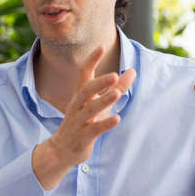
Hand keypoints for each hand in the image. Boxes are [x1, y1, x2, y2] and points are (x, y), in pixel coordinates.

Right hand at [32, 46, 135, 189]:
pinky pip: (94, 129)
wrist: (61, 149)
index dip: (92, 60)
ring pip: (91, 109)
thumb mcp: (100, 104)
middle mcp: (78, 105)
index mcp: (81, 94)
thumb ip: (117, 87)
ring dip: (104, 100)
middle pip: (87, 89)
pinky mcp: (83, 136)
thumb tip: (133, 71)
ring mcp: (79, 121)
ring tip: (117, 93)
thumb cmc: (84, 122)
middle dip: (100, 82)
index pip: (84, 73)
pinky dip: (105, 124)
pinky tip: (117, 119)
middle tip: (114, 74)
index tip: (101, 46)